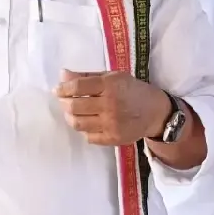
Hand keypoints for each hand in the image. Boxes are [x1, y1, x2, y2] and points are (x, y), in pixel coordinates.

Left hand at [55, 70, 170, 145]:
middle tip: (64, 101)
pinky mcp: (113, 139)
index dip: (63, 88)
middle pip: (74, 106)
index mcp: (110, 85)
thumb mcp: (113, 76)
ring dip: (70, 117)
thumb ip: (87, 76)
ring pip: (78, 123)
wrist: (156, 112)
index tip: (57, 90)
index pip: (77, 87)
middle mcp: (110, 105)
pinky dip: (83, 129)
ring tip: (72, 112)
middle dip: (64, 103)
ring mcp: (111, 124)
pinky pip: (88, 137)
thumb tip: (63, 75)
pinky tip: (87, 122)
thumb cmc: (133, 90)